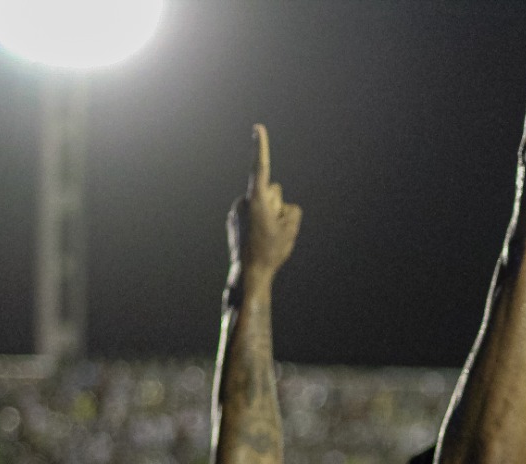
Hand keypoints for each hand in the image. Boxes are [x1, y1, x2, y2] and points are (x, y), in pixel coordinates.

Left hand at [227, 124, 301, 284]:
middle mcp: (243, 201)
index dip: (261, 146)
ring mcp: (236, 210)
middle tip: (275, 229)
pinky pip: (253, 214)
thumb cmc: (271, 252)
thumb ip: (291, 210)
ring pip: (262, 204)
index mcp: (257, 200)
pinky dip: (259, 222)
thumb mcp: (291, 229)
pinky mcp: (233, 220)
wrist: (249, 274)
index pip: (261, 167)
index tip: (258, 128)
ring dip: (268, 214)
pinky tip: (257, 240)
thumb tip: (281, 205)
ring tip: (266, 237)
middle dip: (277, 204)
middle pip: (271, 192)